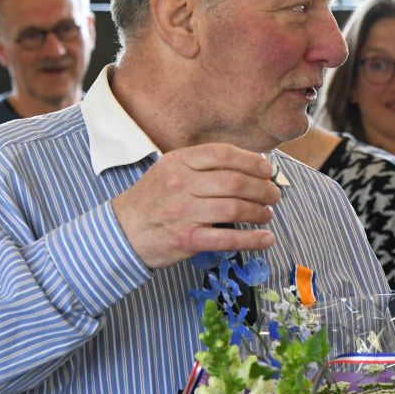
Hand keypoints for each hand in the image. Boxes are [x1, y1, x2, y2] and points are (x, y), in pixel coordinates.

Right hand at [111, 144, 281, 268]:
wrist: (121, 232)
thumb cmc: (151, 200)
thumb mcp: (169, 170)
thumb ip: (201, 165)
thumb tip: (246, 166)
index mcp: (179, 162)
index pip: (224, 154)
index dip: (252, 160)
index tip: (267, 169)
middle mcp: (181, 184)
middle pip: (235, 181)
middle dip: (263, 188)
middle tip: (273, 195)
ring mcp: (184, 212)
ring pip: (234, 208)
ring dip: (259, 211)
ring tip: (267, 213)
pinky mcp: (186, 239)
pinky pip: (227, 238)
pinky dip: (252, 239)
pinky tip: (266, 238)